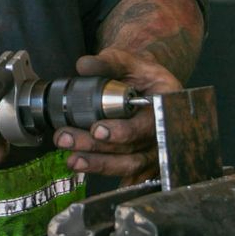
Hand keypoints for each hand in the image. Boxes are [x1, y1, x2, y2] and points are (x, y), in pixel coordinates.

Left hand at [53, 49, 180, 181]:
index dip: (124, 131)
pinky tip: (88, 175)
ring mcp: (155, 149)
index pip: (148, 123)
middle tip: (67, 140)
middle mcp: (165, 130)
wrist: (142, 81)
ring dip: (98, 165)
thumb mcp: (123, 60)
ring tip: (71, 159)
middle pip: (134, 148)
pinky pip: (128, 174)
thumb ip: (106, 63)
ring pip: (129, 165)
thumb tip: (84, 66)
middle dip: (97, 148)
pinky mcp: (143, 161)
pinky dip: (108, 176)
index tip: (98, 130)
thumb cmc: (135, 71)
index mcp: (167, 102)